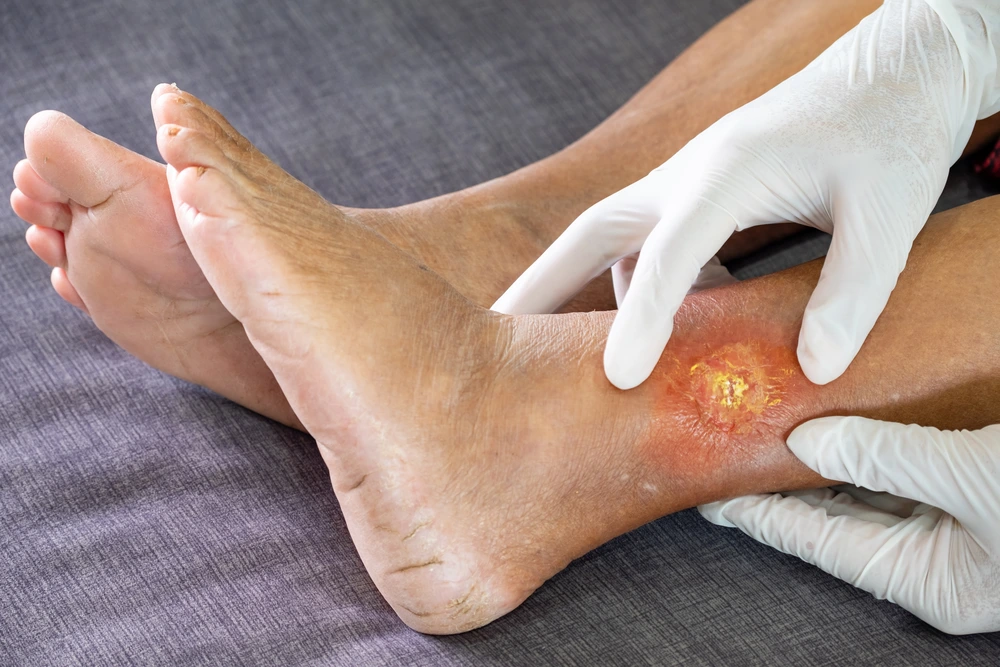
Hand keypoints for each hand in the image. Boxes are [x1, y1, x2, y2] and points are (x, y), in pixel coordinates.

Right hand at [493, 0, 999, 389]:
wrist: (893, 74)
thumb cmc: (890, 132)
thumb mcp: (891, 212)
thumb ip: (853, 292)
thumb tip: (813, 368)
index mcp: (728, 170)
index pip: (669, 253)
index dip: (641, 319)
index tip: (617, 379)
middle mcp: (688, 175)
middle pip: (590, 233)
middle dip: (540, 287)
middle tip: (491, 337)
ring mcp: (687, 183)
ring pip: (610, 242)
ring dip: (575, 293)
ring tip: (544, 354)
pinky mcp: (700, 195)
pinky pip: (648, 249)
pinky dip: (631, 291)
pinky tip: (640, 334)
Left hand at [700, 416, 999, 634]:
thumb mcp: (971, 479)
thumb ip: (886, 458)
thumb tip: (805, 441)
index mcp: (929, 581)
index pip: (815, 541)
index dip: (759, 513)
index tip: (710, 492)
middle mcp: (935, 559)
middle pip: (836, 517)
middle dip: (784, 480)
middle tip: (732, 447)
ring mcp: (956, 526)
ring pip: (870, 490)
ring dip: (827, 458)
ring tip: (773, 426)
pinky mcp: (973, 492)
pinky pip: (905, 470)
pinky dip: (871, 446)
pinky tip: (842, 419)